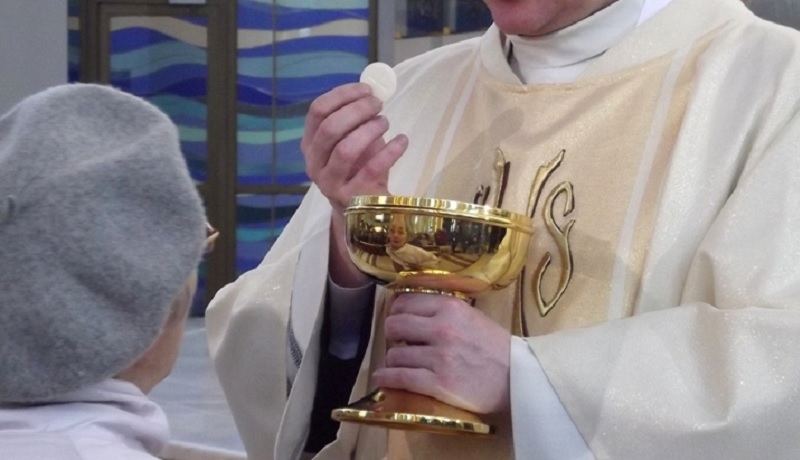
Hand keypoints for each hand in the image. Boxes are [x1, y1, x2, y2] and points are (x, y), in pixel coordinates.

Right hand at [301, 82, 407, 213]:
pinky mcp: (352, 197)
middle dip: (357, 110)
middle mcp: (314, 163)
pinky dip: (390, 151)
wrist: (363, 210)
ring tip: (385, 122)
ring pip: (345, 150)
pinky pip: (371, 169)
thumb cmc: (358, 167)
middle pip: (330, 128)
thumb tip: (375, 90)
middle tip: (378, 104)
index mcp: (310, 144)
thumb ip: (356, 119)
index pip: (317, 111)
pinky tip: (402, 141)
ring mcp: (330, 183)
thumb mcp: (352, 141)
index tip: (366, 89)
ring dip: (369, 130)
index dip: (342, 95)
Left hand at [373, 293, 511, 414]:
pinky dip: (386, 378)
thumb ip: (445, 311)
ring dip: (393, 360)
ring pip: (395, 354)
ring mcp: (439, 356)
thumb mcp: (473, 317)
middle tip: (399, 341)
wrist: (519, 379)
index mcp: (450, 307)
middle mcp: (441, 328)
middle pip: (395, 325)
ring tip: (399, 363)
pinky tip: (382, 378)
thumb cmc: (497, 348)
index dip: (396, 312)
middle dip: (392, 334)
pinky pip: (400, 377)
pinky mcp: (438, 382)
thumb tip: (413, 311)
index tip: (397, 319)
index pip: (406, 302)